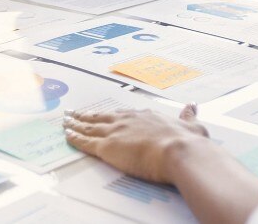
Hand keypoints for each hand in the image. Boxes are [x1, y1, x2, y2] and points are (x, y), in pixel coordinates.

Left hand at [64, 105, 211, 183]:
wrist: (179, 150)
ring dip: (75, 124)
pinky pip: (85, 142)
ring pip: (89, 127)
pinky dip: (75, 138)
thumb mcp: (192, 126)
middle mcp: (128, 121)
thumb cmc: (187, 142)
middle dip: (86, 115)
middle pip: (101, 117)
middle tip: (74, 112)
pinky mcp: (107, 147)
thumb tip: (192, 107)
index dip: (111, 115)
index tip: (103, 113)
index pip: (123, 115)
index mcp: (146, 117)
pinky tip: (67, 135)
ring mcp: (116, 133)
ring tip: (65, 121)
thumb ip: (189, 117)